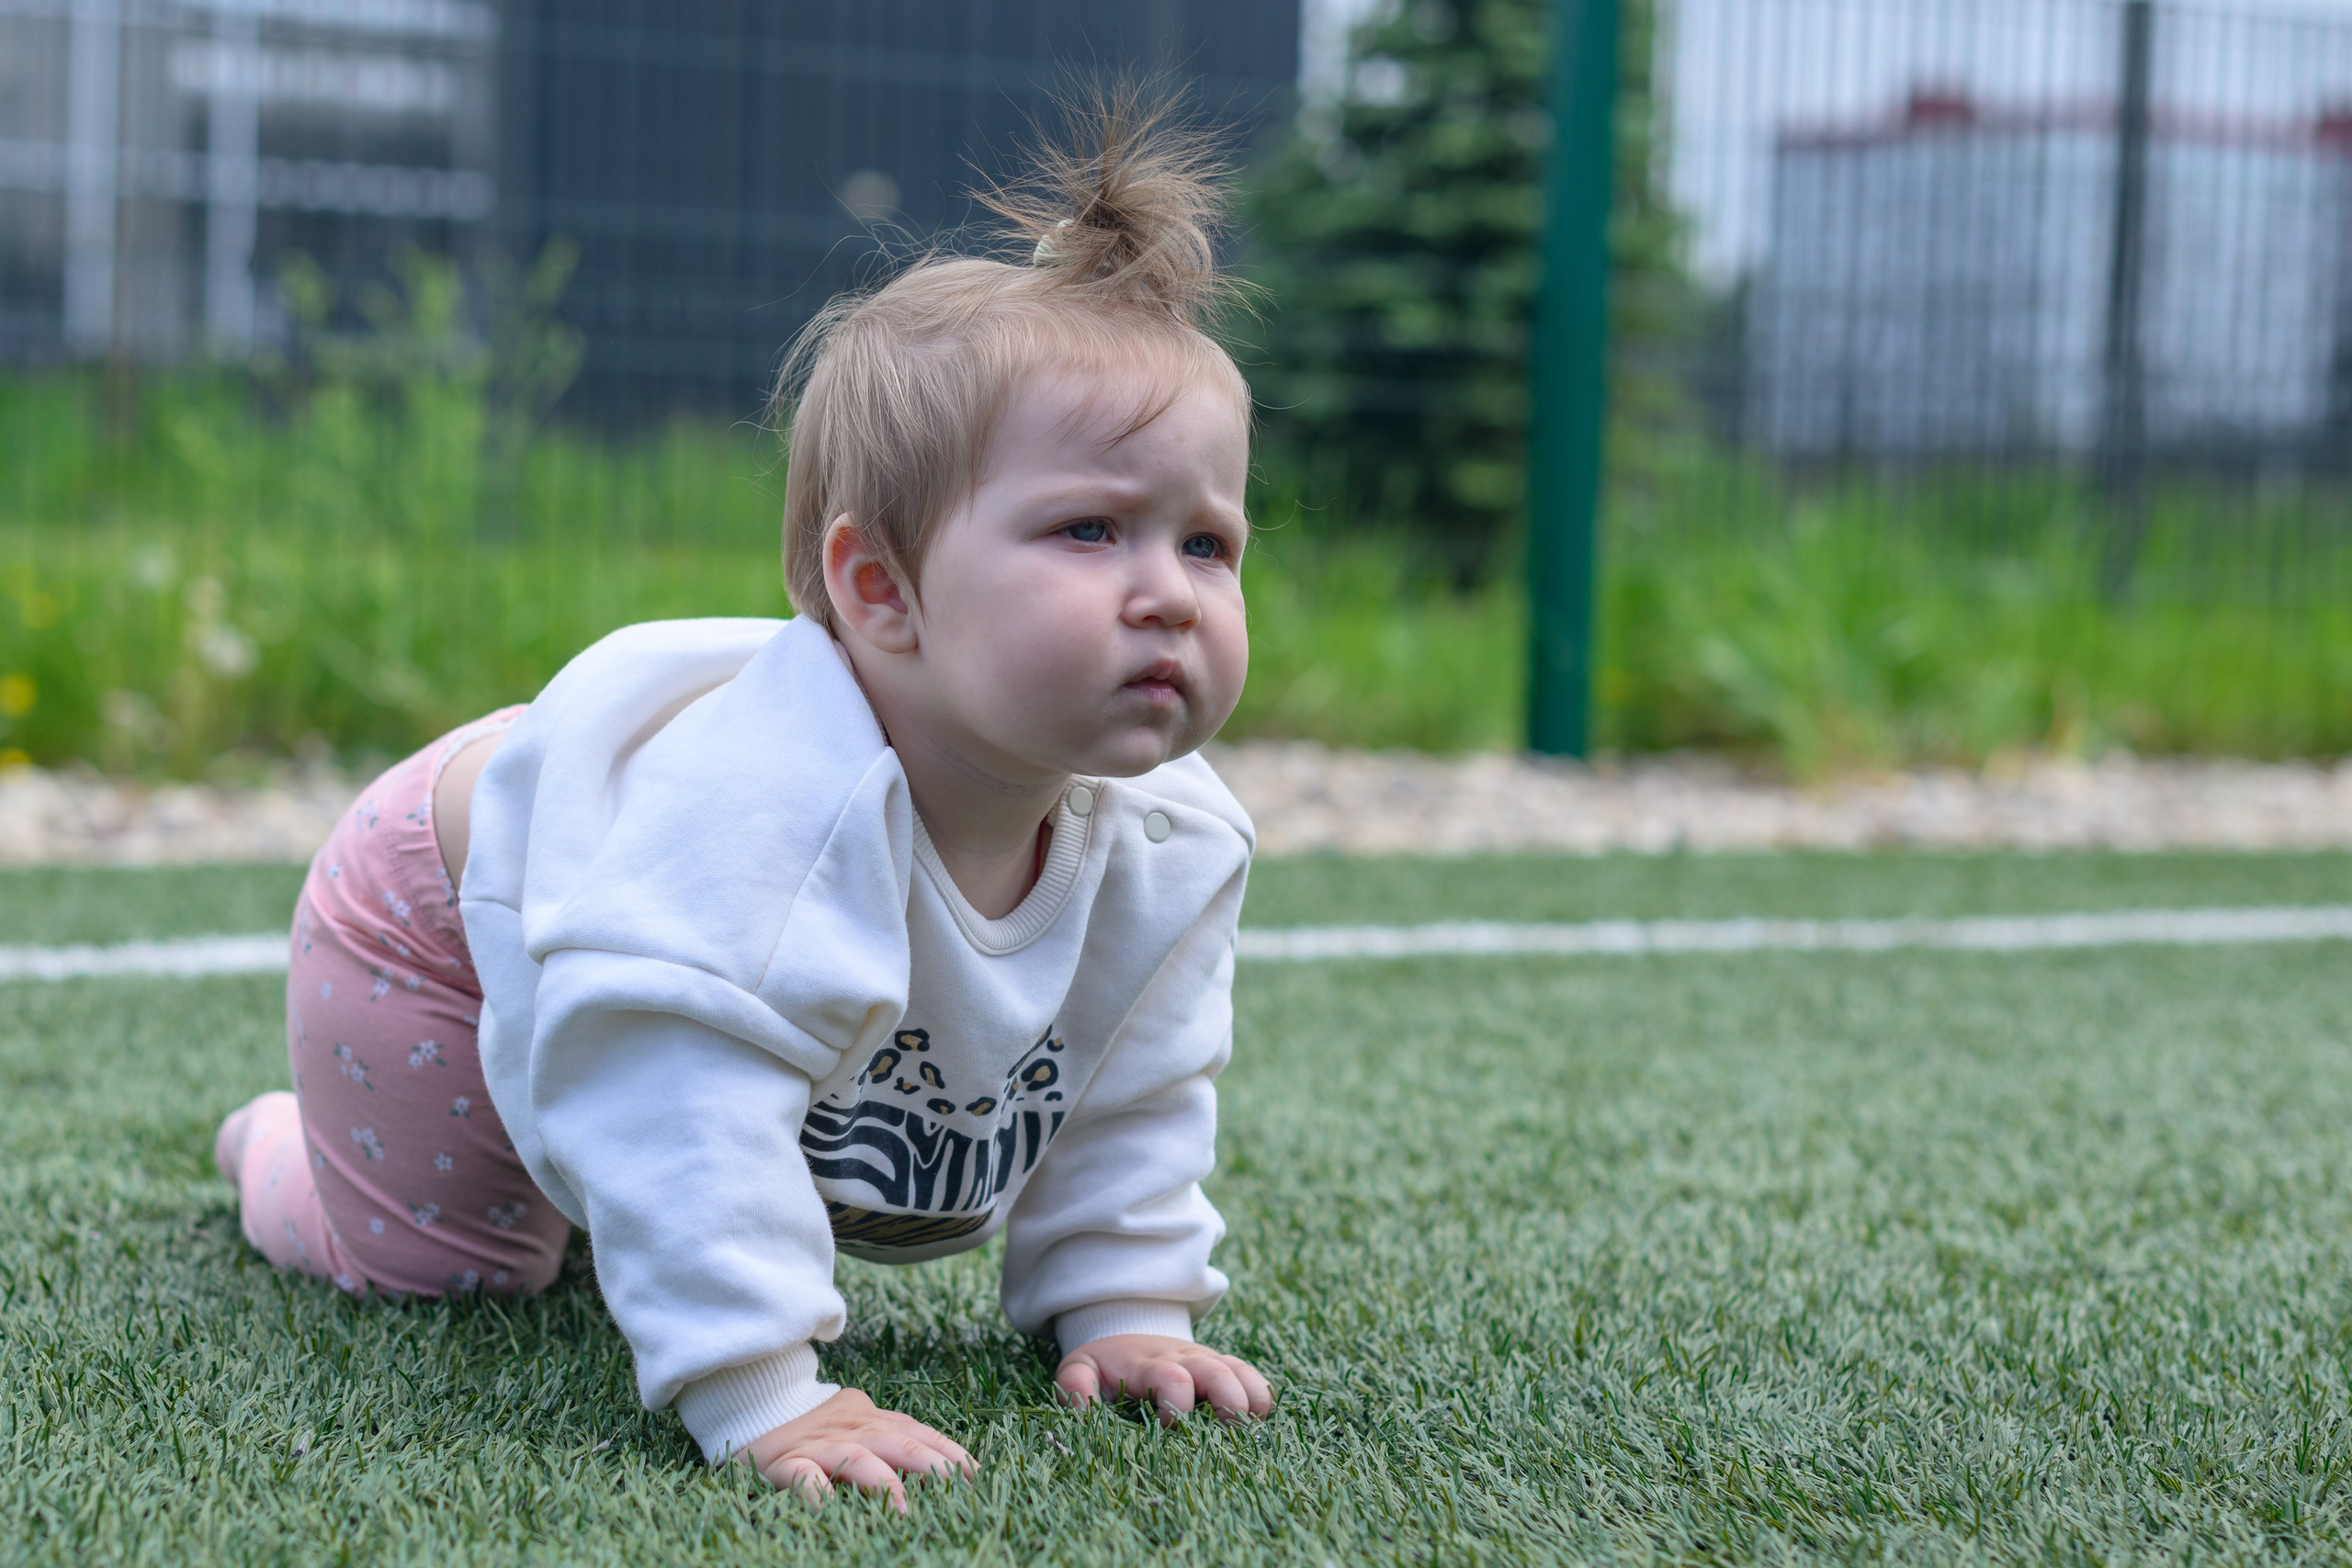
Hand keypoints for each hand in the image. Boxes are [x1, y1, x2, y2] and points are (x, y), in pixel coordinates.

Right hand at [739, 1387, 973, 1512]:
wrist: (754, 1401)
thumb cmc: (815, 1426)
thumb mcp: (857, 1424)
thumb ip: (890, 1440)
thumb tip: (941, 1469)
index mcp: (872, 1419)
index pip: (919, 1433)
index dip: (949, 1452)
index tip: (975, 1474)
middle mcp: (851, 1428)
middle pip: (897, 1442)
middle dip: (930, 1463)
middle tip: (956, 1487)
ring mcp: (819, 1444)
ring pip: (856, 1458)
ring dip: (882, 1482)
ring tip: (902, 1508)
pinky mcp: (785, 1463)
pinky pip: (803, 1477)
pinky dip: (816, 1492)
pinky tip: (828, 1507)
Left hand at [1055, 1334, 1273, 1425]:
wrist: (1127, 1332)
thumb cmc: (1104, 1364)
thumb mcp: (1080, 1368)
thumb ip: (1076, 1386)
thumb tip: (1083, 1410)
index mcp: (1151, 1363)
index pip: (1172, 1377)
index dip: (1176, 1406)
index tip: (1168, 1429)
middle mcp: (1186, 1359)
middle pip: (1218, 1370)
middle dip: (1229, 1400)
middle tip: (1228, 1429)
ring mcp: (1209, 1362)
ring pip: (1243, 1371)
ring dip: (1254, 1398)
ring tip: (1255, 1428)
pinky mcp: (1225, 1369)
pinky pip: (1253, 1377)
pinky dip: (1262, 1398)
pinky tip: (1262, 1423)